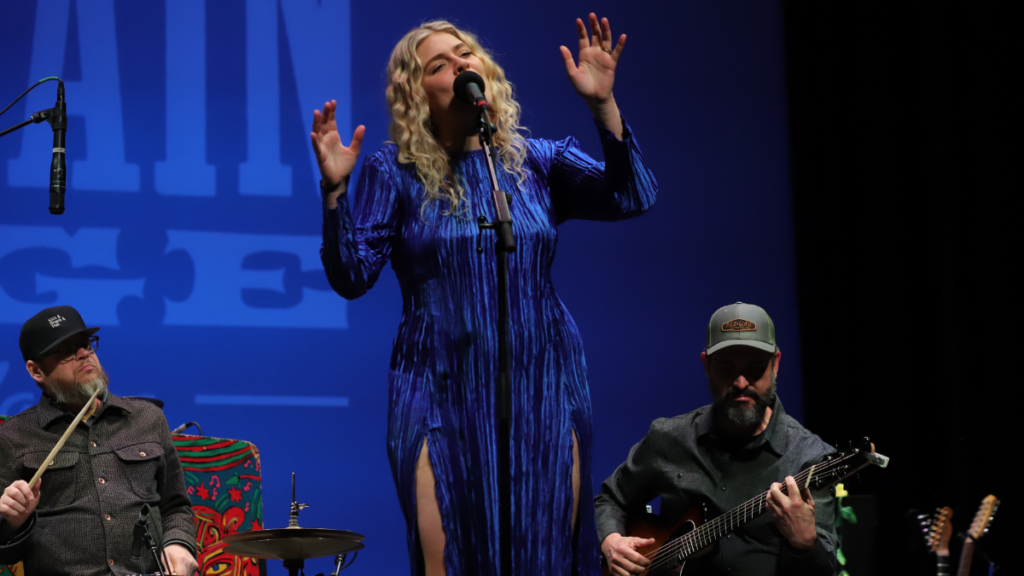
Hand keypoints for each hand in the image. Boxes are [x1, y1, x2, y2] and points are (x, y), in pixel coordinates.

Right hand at [0, 479, 40, 530]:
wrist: (21, 515)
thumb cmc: (28, 503)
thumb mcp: (34, 495)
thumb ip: (36, 488)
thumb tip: (39, 479)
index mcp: (17, 484)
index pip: (21, 483)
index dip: (27, 491)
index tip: (31, 498)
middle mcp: (9, 489)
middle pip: (15, 493)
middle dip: (23, 501)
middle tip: (26, 505)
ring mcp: (3, 497)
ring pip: (12, 503)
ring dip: (20, 508)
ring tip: (22, 509)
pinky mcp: (0, 505)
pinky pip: (6, 509)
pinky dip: (14, 513)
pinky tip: (16, 513)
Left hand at [162, 543, 197, 575]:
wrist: (179, 544)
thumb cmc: (170, 552)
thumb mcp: (165, 559)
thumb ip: (168, 569)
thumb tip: (169, 575)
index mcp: (180, 560)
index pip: (182, 574)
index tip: (173, 574)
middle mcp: (189, 562)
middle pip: (185, 575)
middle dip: (179, 575)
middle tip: (174, 572)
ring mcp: (193, 563)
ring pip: (188, 575)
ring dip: (182, 574)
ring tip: (178, 569)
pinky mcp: (196, 565)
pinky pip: (191, 573)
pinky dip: (186, 573)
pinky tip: (183, 568)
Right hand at [310, 99, 364, 206]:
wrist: (340, 179)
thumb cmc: (344, 165)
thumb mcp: (354, 151)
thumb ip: (357, 139)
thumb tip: (362, 125)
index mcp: (334, 137)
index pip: (331, 122)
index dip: (331, 112)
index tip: (332, 102)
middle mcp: (326, 139)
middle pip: (324, 124)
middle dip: (325, 114)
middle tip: (327, 104)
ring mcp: (322, 146)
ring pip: (318, 132)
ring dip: (317, 123)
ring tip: (317, 112)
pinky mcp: (320, 155)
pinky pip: (316, 147)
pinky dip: (314, 141)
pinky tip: (313, 134)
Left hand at [559, 14, 625, 136]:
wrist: (594, 98)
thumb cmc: (582, 87)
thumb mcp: (572, 74)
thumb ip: (568, 60)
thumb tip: (562, 46)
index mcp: (584, 54)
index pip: (583, 38)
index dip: (581, 29)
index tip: (579, 20)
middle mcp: (594, 53)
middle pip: (595, 36)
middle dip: (593, 25)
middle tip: (592, 15)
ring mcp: (603, 57)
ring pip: (605, 40)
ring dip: (605, 30)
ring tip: (604, 20)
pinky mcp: (611, 64)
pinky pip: (616, 53)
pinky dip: (620, 45)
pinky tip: (623, 36)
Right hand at [602, 532, 653, 574]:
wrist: (609, 545)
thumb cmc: (623, 543)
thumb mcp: (633, 540)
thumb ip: (643, 542)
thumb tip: (653, 540)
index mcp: (622, 549)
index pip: (637, 558)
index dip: (645, 562)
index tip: (648, 562)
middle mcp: (617, 558)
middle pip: (633, 568)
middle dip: (641, 569)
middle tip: (644, 567)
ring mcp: (614, 566)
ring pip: (628, 575)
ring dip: (635, 574)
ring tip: (638, 570)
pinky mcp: (612, 571)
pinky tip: (631, 572)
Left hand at [766, 476, 817, 549]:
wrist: (801, 537)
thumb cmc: (808, 521)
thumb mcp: (811, 507)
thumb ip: (807, 495)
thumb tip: (803, 486)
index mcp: (796, 502)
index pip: (790, 484)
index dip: (789, 479)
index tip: (789, 479)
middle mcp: (785, 505)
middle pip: (774, 489)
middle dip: (776, 484)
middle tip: (780, 486)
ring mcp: (778, 511)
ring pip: (768, 497)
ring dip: (771, 492)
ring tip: (775, 492)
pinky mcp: (774, 516)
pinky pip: (767, 505)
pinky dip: (769, 501)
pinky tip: (774, 500)